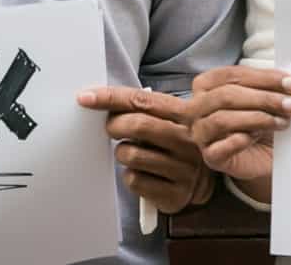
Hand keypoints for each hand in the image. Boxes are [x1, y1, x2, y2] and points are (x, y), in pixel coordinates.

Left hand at [77, 86, 210, 213]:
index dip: (111, 97)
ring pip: (131, 155)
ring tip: (132, 153)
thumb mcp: (170, 118)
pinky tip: (142, 173)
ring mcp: (184, 168)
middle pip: (137, 124)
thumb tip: (100, 99)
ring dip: (122, 153)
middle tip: (112, 129)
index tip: (85, 97)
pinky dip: (130, 176)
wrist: (205, 181)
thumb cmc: (177, 143)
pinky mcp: (175, 194)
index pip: (142, 100)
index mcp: (185, 114)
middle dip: (114, 125)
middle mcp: (188, 140)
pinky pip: (135, 181)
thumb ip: (144, 108)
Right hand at [189, 66, 290, 182]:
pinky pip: (219, 148)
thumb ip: (270, 86)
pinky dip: (238, 141)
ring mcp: (200, 133)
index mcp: (206, 84)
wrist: (263, 155)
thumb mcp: (264, 97)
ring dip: (257, 119)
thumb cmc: (261, 120)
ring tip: (283, 122)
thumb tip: (290, 82)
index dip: (263, 77)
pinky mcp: (210, 157)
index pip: (231, 75)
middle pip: (226, 96)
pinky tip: (256, 137)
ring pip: (222, 120)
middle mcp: (196, 107)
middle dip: (264, 98)